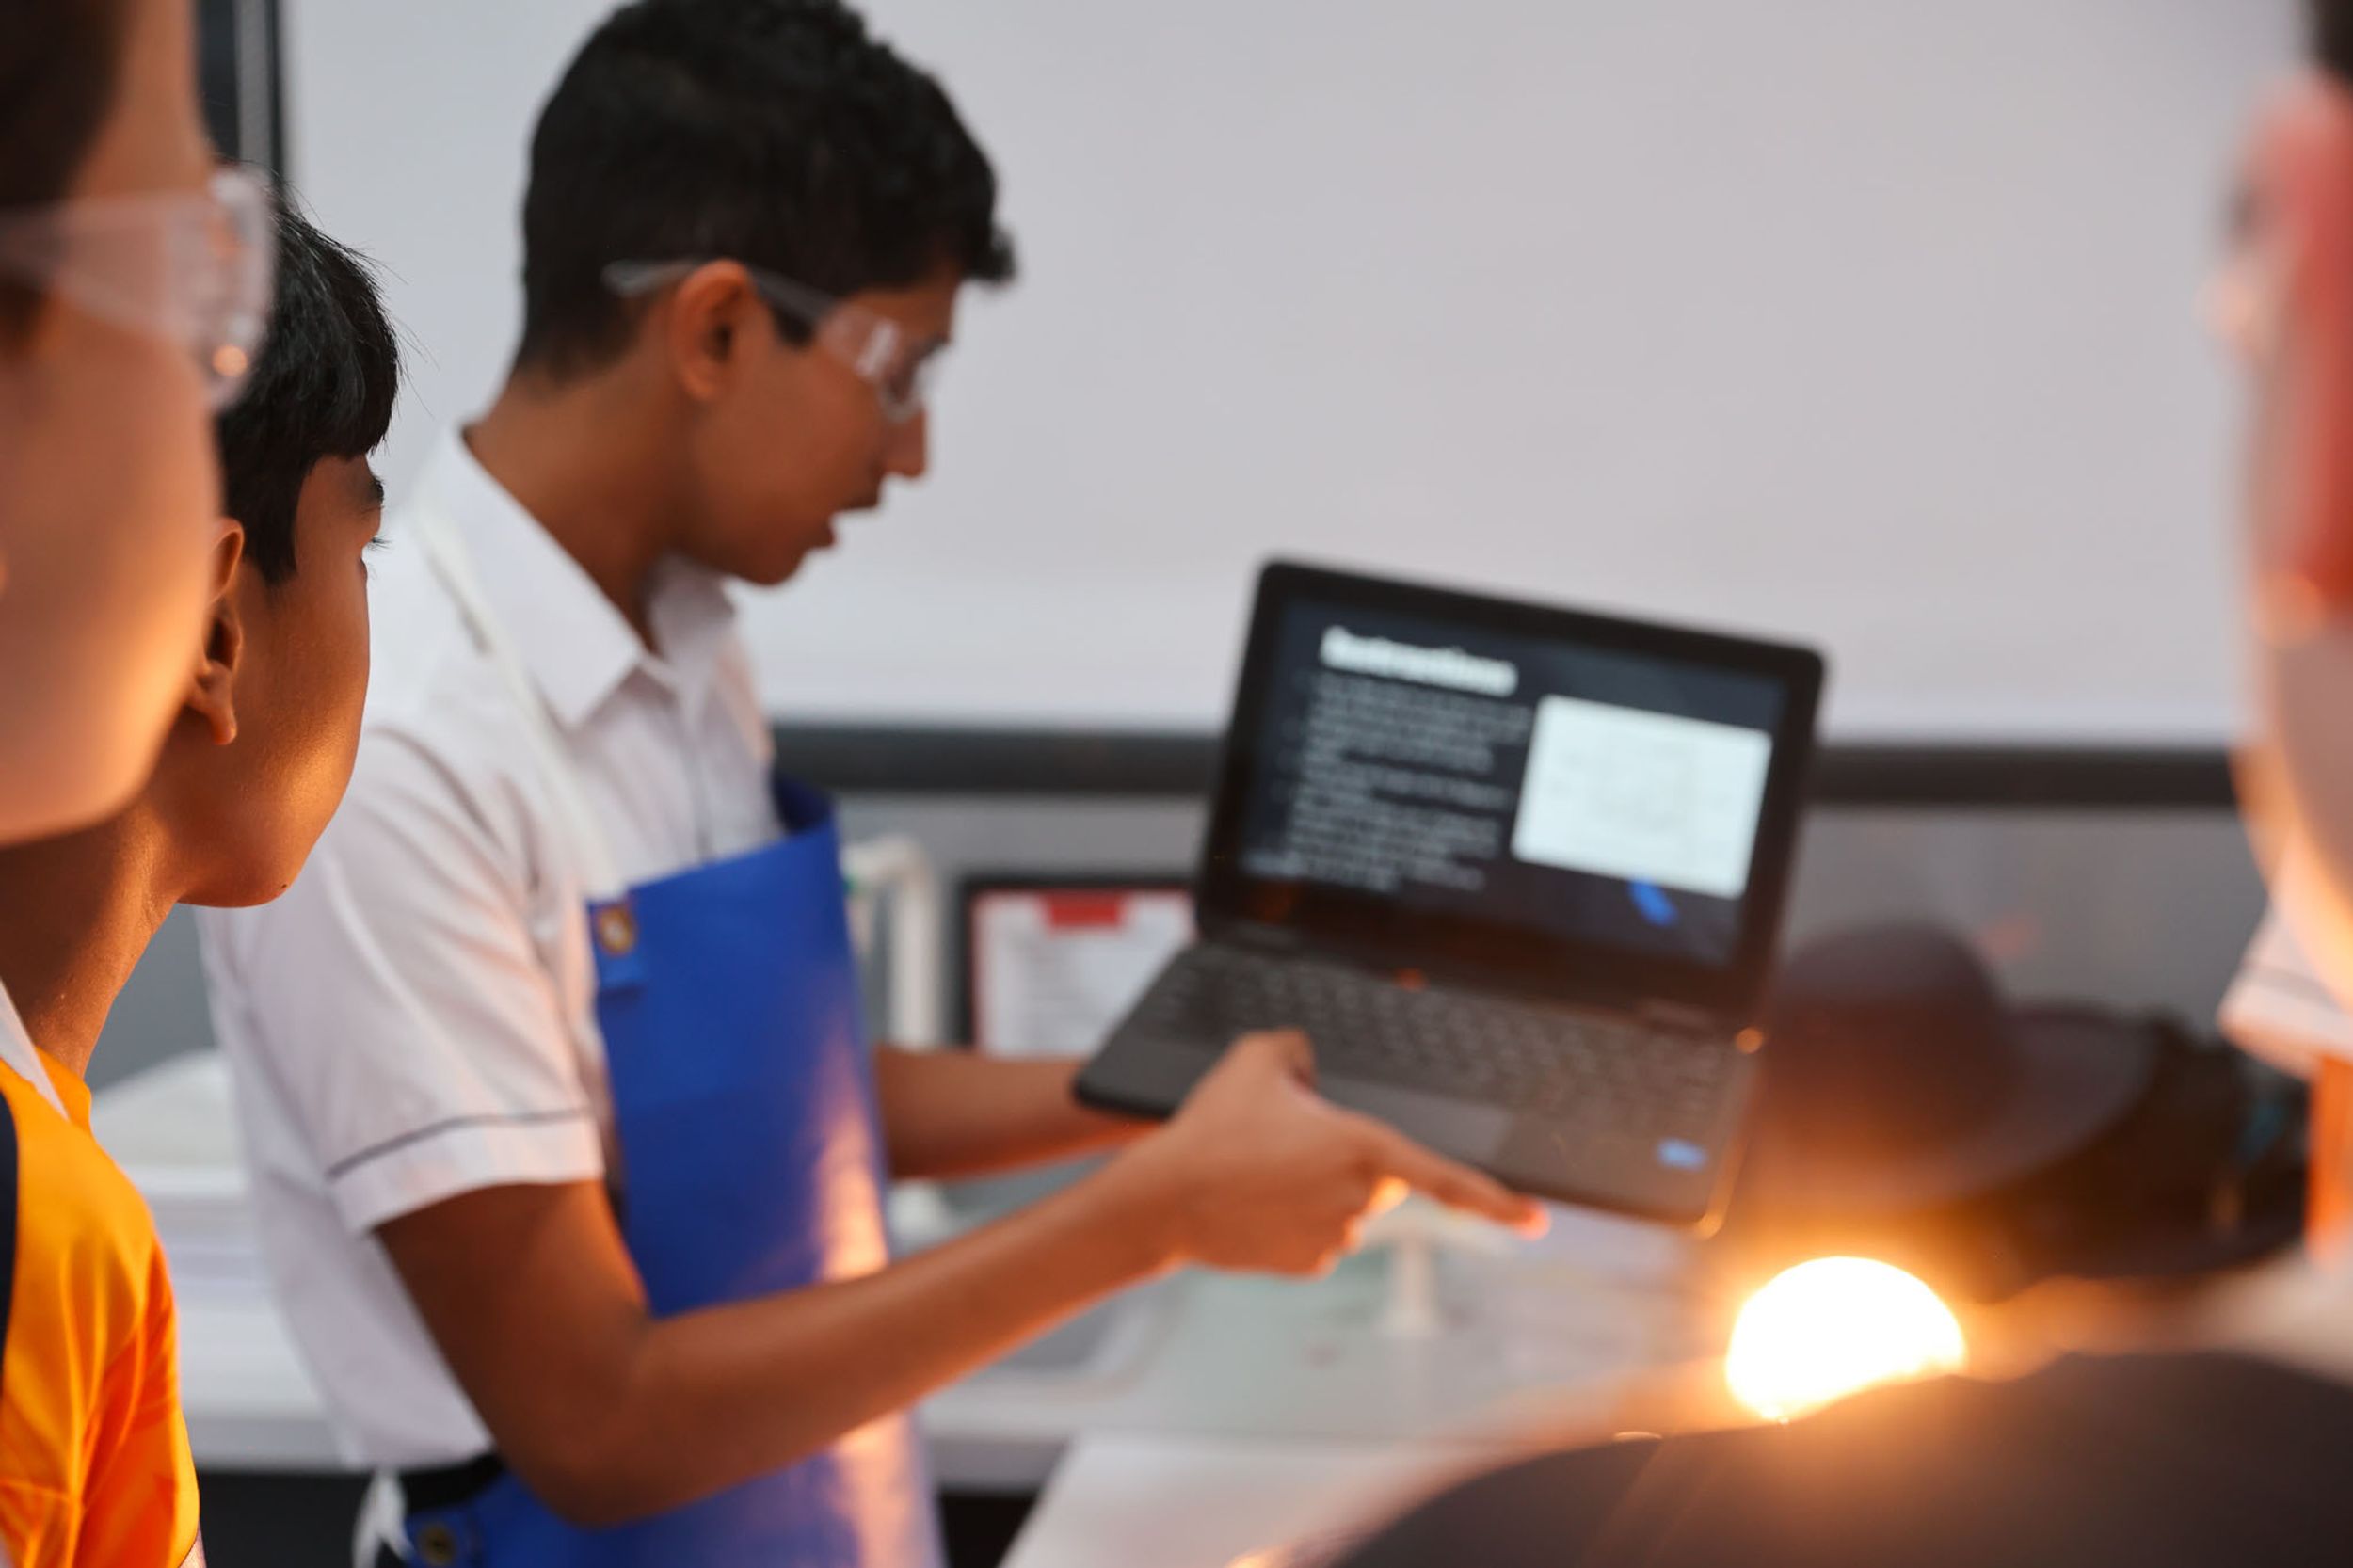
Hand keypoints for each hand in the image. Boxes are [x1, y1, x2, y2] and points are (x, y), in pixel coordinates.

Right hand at [1111, 1030, 1547, 1276]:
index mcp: (1361, 1147)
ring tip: (1260, 1173)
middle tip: (1285, 1144)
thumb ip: (1298, 1045)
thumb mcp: (1255, 1059)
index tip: (1536, 1223)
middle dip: (1347, 1160)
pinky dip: (1297, 1223)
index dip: (1496, 1202)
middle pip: (1380, 1177)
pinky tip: (1259, 1206)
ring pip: (1348, 1209)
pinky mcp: (1311, 1265)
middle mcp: (1359, 1198)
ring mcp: (1336, 1237)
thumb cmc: (1213, 1128)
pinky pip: (1321, 1239)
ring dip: (1317, 1191)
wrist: (1165, 1199)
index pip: (1444, 1178)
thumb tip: (1311, 1059)